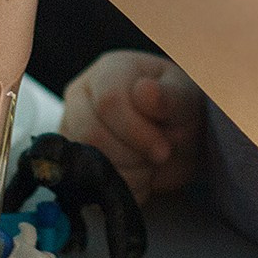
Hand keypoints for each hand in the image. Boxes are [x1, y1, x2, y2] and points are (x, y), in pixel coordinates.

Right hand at [60, 50, 203, 203]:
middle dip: (132, 156)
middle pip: (92, 133)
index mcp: (110, 70)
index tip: (163, 150)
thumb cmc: (179, 112)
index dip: (136, 132)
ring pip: (86, 160)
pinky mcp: (71, 156)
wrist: (174, 141)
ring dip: (126, 174)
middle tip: (158, 158)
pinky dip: (118, 187)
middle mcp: (81, 94)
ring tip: (148, 166)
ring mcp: (71, 125)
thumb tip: (146, 92)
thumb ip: (170, 97)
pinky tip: (136, 178)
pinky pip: (85, 181)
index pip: (109, 101)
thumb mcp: (186, 101)